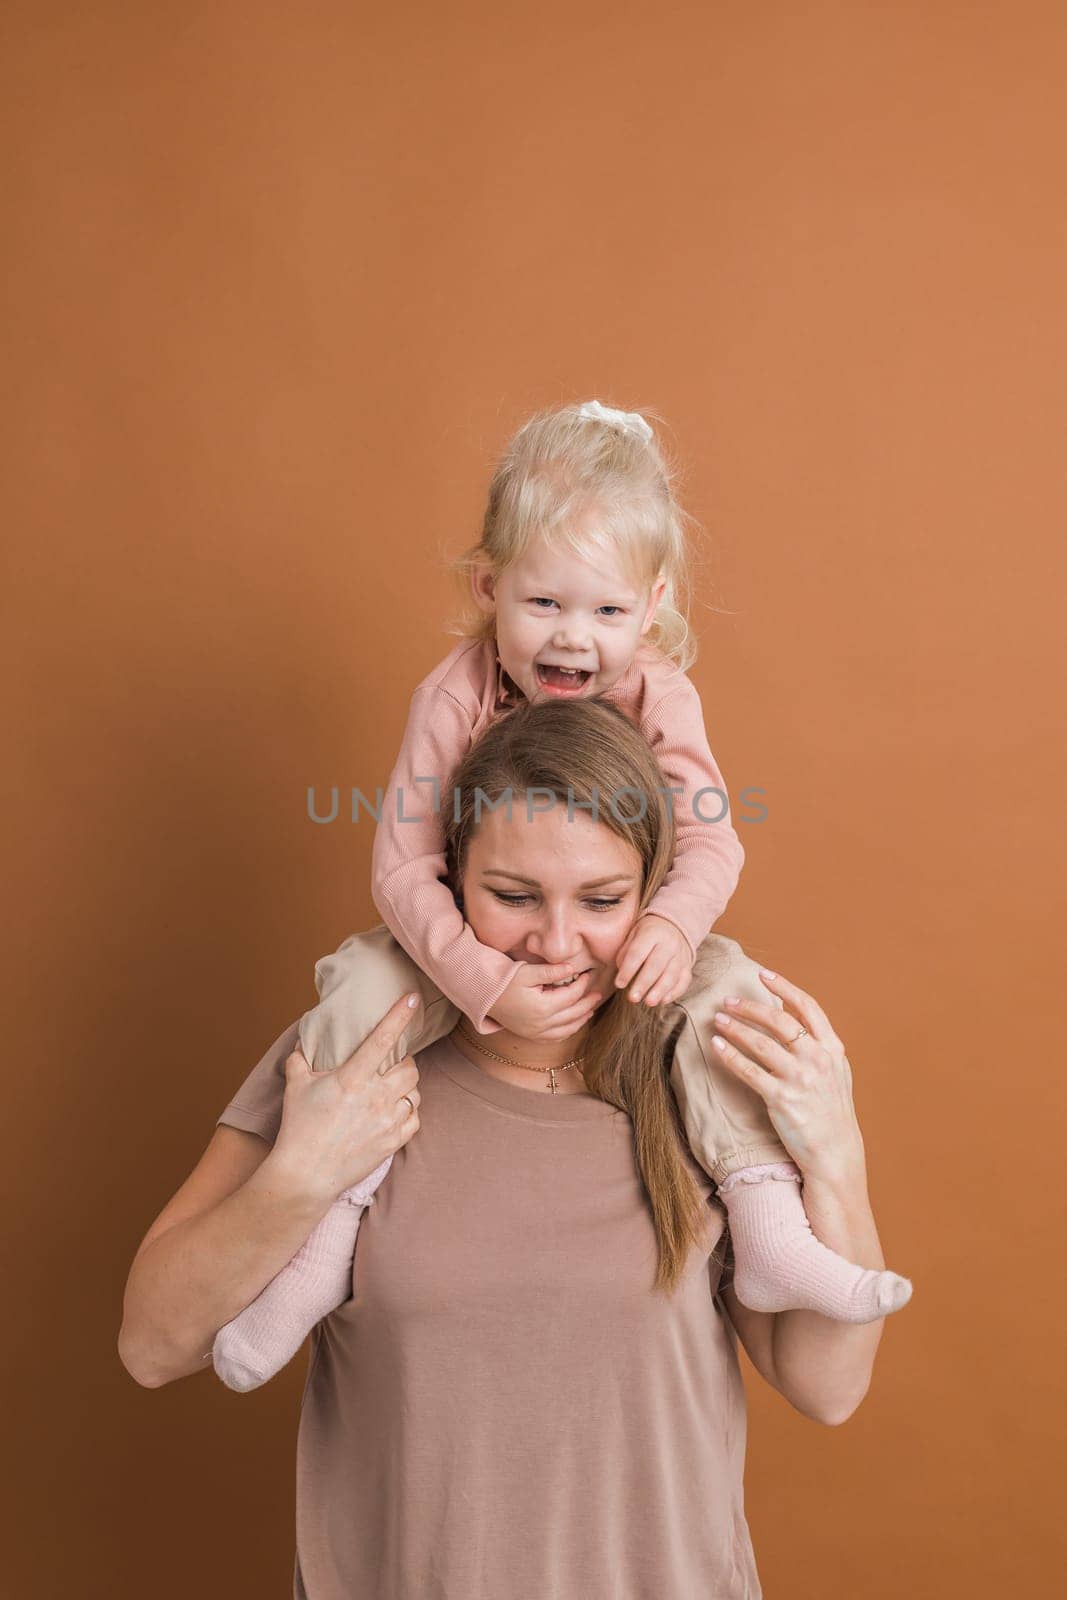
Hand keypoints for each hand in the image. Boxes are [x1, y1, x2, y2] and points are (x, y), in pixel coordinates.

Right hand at [271, 993, 422, 1203]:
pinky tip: (393, 1112)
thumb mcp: (295, 1088)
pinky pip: (415, 1119)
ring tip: (391, 1090)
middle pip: (410, 1068)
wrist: (305, 1175)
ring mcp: (387, 1121)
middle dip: (404, 1063)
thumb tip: (303, 1041)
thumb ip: (300, 1059)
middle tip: (391, 1065)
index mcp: (352, 1078)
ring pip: (415, 1093)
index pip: (382, 1039)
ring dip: (406, 1088)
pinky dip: (408, 1113)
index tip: (412, 998)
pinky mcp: (393, 1142)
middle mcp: (375, 1097)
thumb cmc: (298, 1129)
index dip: (400, 1015)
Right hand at [488, 963, 603, 1039]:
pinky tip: (573, 1023)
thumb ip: (551, 971)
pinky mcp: (531, 1036)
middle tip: (598, 993)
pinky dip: (567, 1031)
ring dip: (581, 1019)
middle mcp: (541, 1024)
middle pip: (573, 1014)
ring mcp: (536, 1033)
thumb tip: (572, 968)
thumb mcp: (527, 972)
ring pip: (567, 1029)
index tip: (588, 975)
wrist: (484, 997)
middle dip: (588, 1003)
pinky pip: (555, 1038)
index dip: (582, 984)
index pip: (571, 995)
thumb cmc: (504, 982)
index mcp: (542, 1007)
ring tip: (590, 1009)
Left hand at [612, 914, 693, 1005]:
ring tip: (649, 1002)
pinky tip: (663, 1001)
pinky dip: (674, 993)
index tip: (619, 984)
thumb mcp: (633, 934)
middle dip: (643, 983)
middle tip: (632, 998)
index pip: (638, 953)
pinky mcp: (688, 966)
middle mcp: (669, 943)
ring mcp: (681, 955)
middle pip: (656, 965)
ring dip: (660, 991)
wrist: (674, 925)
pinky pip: (684, 981)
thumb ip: (626, 952)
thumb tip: (623, 974)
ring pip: (672, 975)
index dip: (628, 970)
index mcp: (651, 933)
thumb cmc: (647, 933)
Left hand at [709, 969, 865, 1183]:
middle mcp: (818, 1059)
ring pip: (760, 1043)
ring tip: (718, 1019)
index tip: (763, 975)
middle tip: (729, 1000)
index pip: (807, 1007)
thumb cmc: (830, 1110)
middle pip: (779, 1021)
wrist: (834, 1151)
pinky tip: (717, 1046)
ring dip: (736, 1027)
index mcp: (832, 1049)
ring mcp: (800, 1079)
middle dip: (751, 1007)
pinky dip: (731, 1055)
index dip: (784, 987)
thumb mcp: (836, 1072)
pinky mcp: (781, 1099)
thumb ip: (818, 1043)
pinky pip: (749, 1071)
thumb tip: (789, 1013)